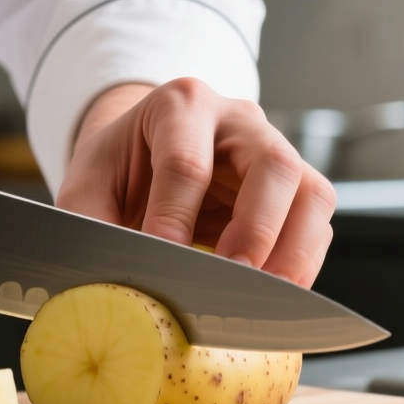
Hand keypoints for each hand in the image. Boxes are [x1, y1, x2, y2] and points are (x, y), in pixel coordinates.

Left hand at [57, 78, 334, 286]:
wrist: (142, 157)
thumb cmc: (118, 170)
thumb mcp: (86, 189)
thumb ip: (91, 229)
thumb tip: (106, 286)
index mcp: (179, 105)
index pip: (187, 162)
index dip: (175, 218)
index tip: (162, 261)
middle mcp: (238, 121)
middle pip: (272, 164)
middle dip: (256, 230)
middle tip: (233, 279)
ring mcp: (274, 151)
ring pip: (311, 192)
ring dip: (293, 252)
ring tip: (264, 297)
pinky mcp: (294, 189)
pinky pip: (317, 224)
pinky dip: (302, 263)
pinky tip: (274, 294)